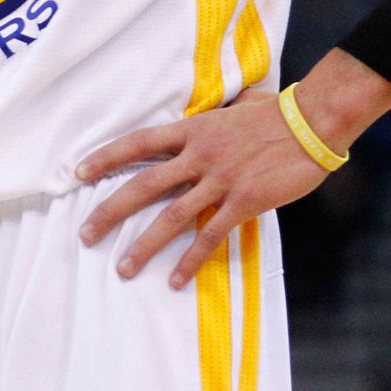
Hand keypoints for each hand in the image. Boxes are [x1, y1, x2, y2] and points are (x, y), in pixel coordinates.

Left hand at [74, 89, 328, 288]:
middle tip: (86, 233)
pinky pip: (211, 235)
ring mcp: (220, 180)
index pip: (137, 143)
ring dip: (145, 245)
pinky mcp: (244, 202)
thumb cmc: (272, 113)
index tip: (78, 172)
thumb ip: (205, 124)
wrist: (311, 123)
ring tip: (123, 267)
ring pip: (172, 217)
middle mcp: (198, 155)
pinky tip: (176, 279)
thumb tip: (194, 124)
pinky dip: (192, 259)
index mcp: (191, 130)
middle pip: (144, 184)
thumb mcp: (228, 111)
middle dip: (111, 210)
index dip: (106, 157)